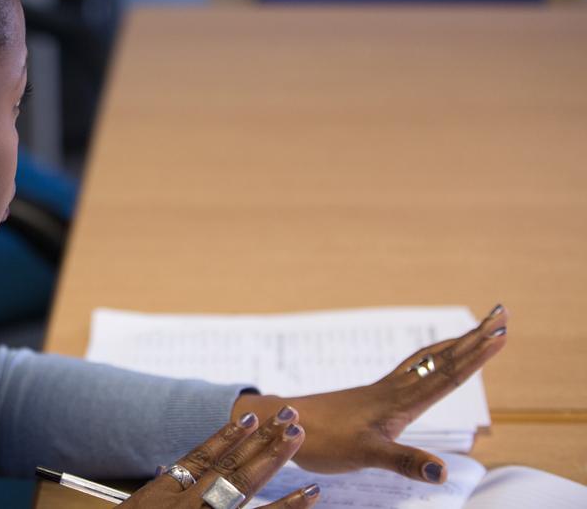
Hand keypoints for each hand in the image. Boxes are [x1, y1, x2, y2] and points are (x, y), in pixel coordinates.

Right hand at [121, 409, 319, 507]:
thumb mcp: (135, 507)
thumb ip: (158, 489)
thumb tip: (167, 468)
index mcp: (160, 495)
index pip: (199, 457)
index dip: (226, 435)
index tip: (250, 415)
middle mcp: (183, 503)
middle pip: (228, 466)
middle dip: (262, 439)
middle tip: (290, 416)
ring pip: (243, 488)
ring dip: (275, 461)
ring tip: (299, 439)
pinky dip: (285, 507)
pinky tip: (310, 494)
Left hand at [232, 304, 507, 484]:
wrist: (282, 424)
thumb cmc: (321, 440)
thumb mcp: (364, 455)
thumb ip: (403, 461)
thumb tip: (442, 471)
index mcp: (399, 401)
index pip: (446, 374)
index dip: (475, 355)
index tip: (499, 331)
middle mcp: (395, 390)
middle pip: (442, 360)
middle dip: (474, 340)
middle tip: (501, 313)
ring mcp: (384, 392)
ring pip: (427, 362)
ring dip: (455, 346)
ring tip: (478, 331)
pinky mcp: (374, 398)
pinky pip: (412, 371)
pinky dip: (431, 359)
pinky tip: (432, 360)